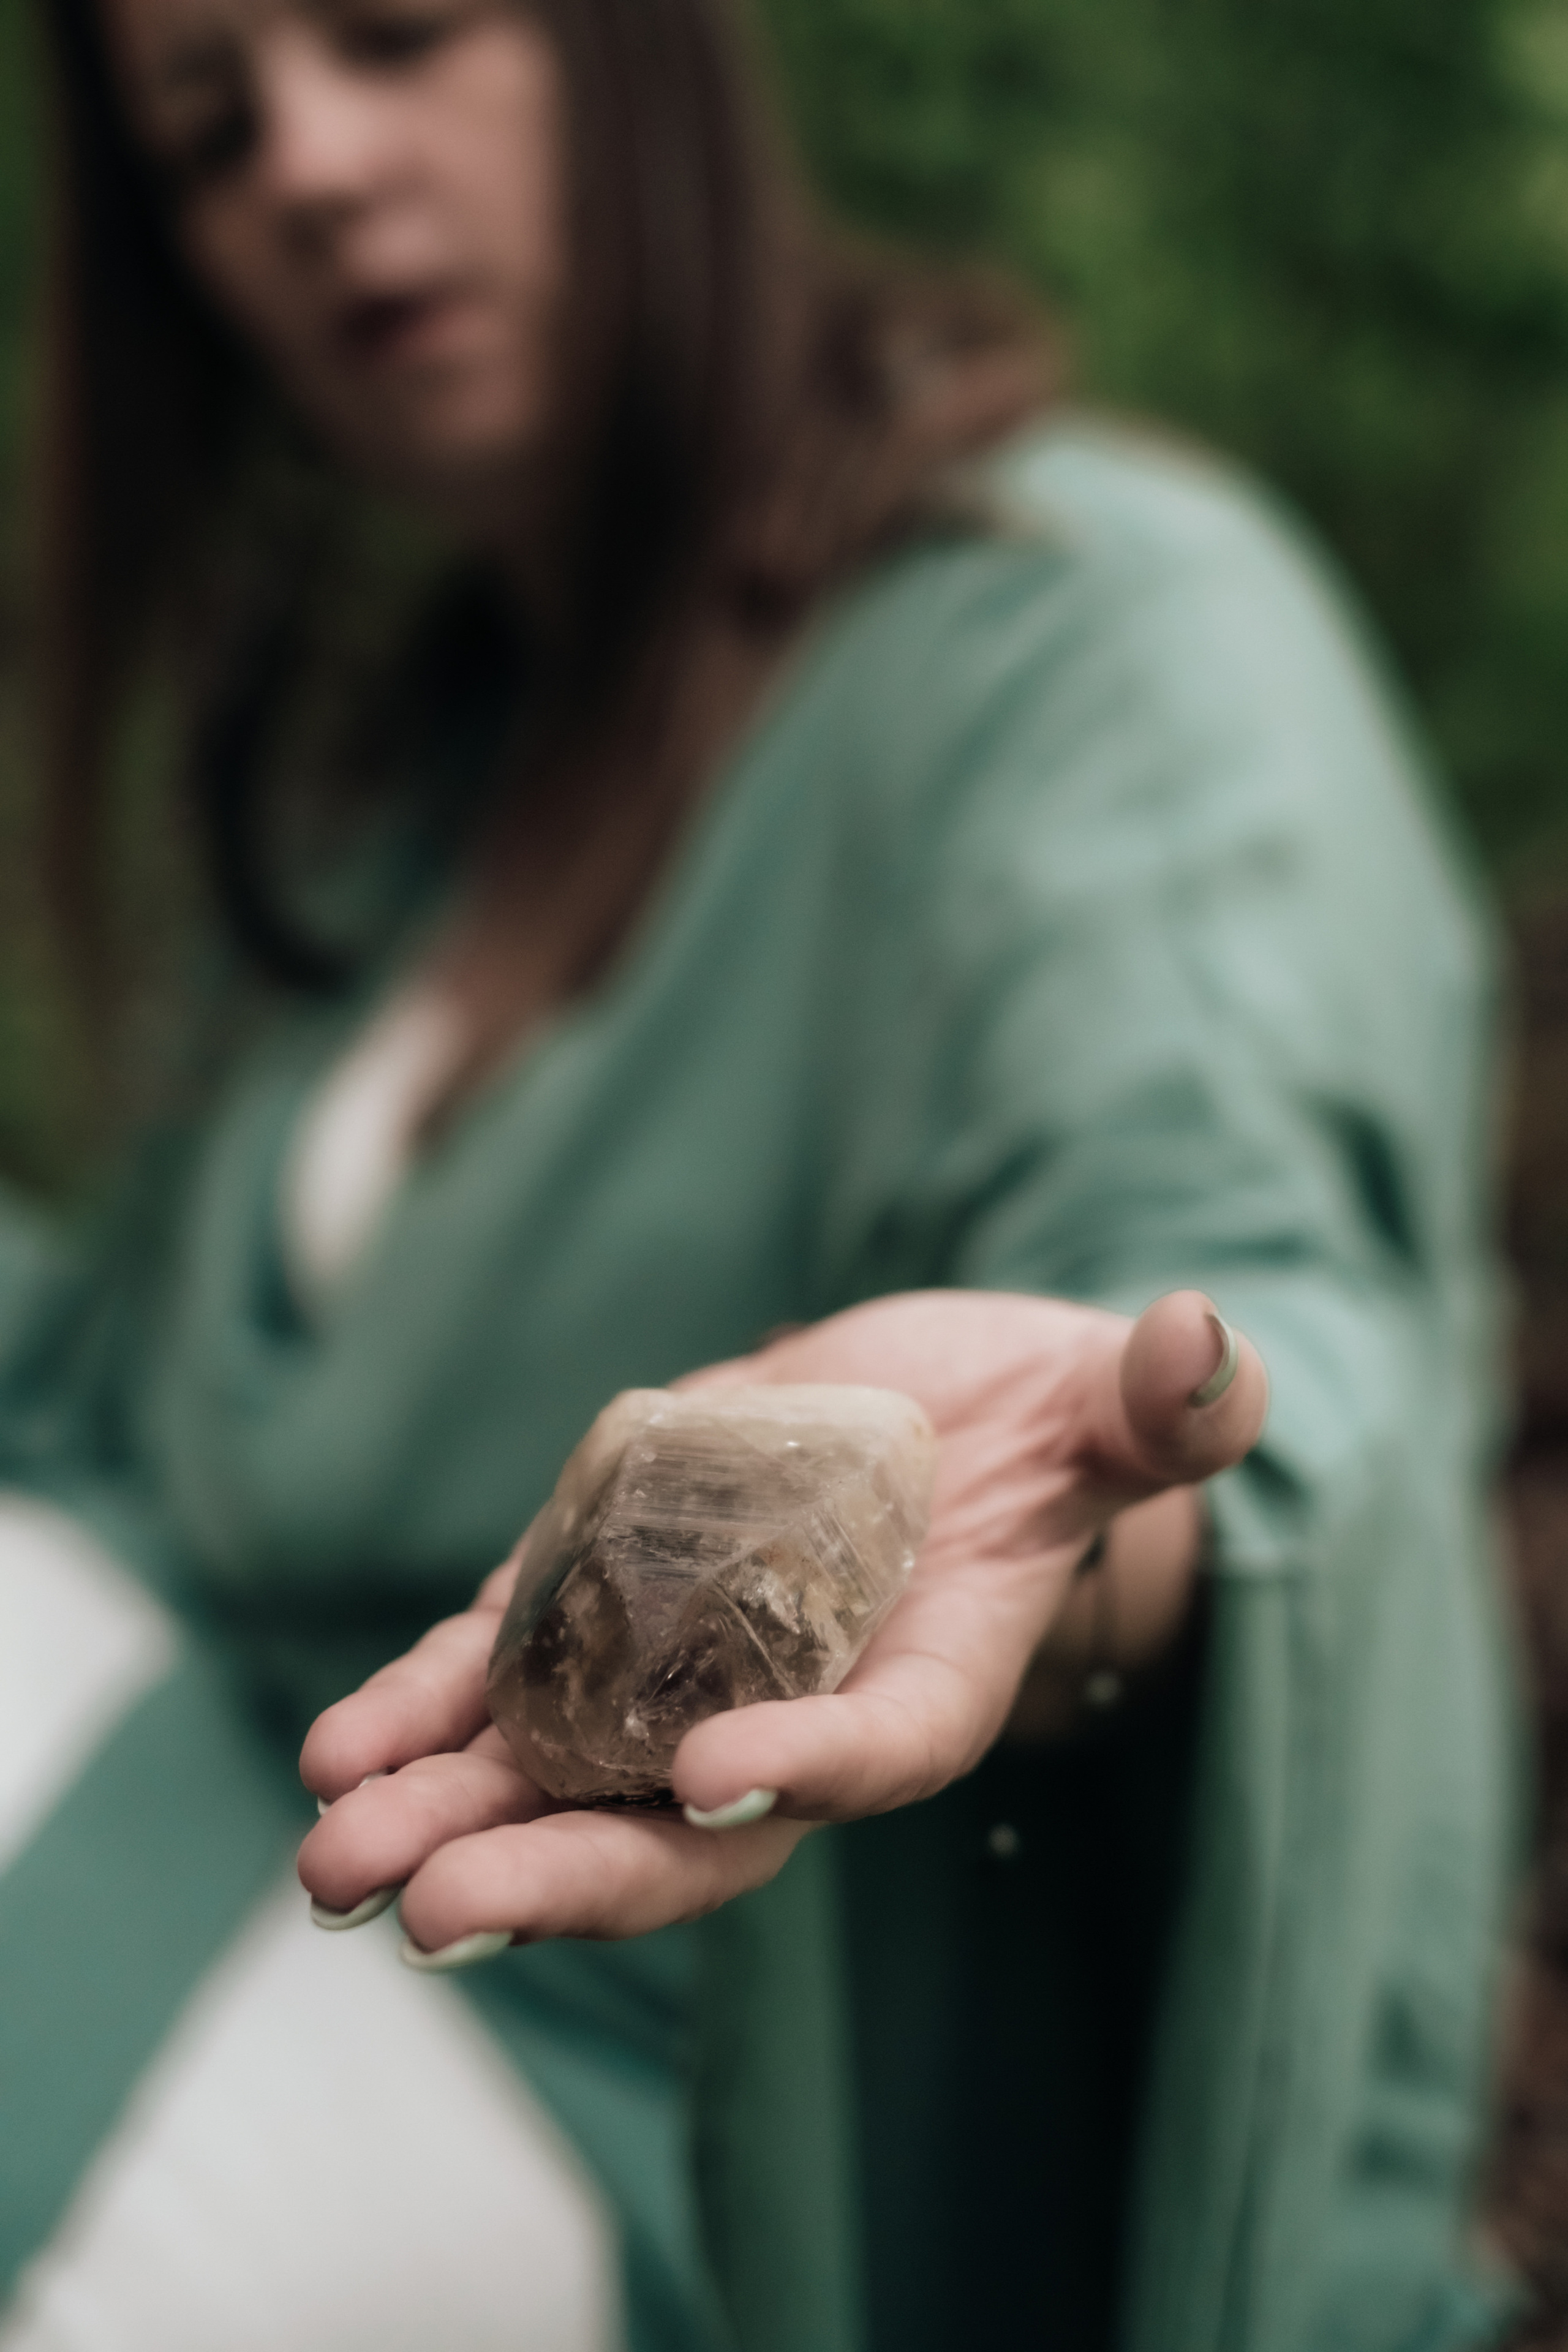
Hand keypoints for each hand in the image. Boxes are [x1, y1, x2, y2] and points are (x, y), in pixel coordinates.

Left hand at [296, 1288, 1265, 1961]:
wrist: (950, 1422)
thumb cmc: (1049, 1430)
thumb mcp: (1112, 1412)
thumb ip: (1159, 1407)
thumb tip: (1208, 1346)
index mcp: (931, 1679)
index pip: (876, 1745)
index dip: (808, 1763)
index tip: (723, 1778)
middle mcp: (796, 1709)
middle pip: (681, 1824)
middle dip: (560, 1868)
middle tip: (430, 1906)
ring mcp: (691, 1674)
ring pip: (563, 1774)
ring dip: (446, 1816)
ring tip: (333, 1851)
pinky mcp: (618, 1613)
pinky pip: (512, 1682)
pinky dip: (429, 1709)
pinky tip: (337, 1746)